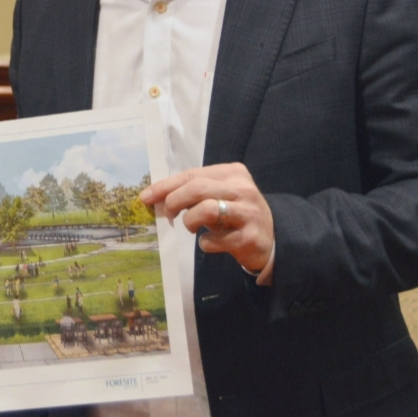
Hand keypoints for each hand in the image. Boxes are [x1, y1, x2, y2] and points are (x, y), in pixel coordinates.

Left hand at [141, 163, 272, 271]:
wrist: (272, 239)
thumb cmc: (235, 214)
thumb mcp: (218, 196)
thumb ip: (192, 192)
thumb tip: (154, 196)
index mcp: (233, 173)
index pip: (192, 174)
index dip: (165, 186)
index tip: (146, 197)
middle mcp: (243, 189)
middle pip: (197, 188)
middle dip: (173, 202)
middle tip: (167, 215)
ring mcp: (249, 213)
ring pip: (206, 209)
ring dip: (190, 221)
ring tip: (191, 227)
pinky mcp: (250, 237)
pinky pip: (214, 240)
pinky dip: (205, 243)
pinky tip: (210, 242)